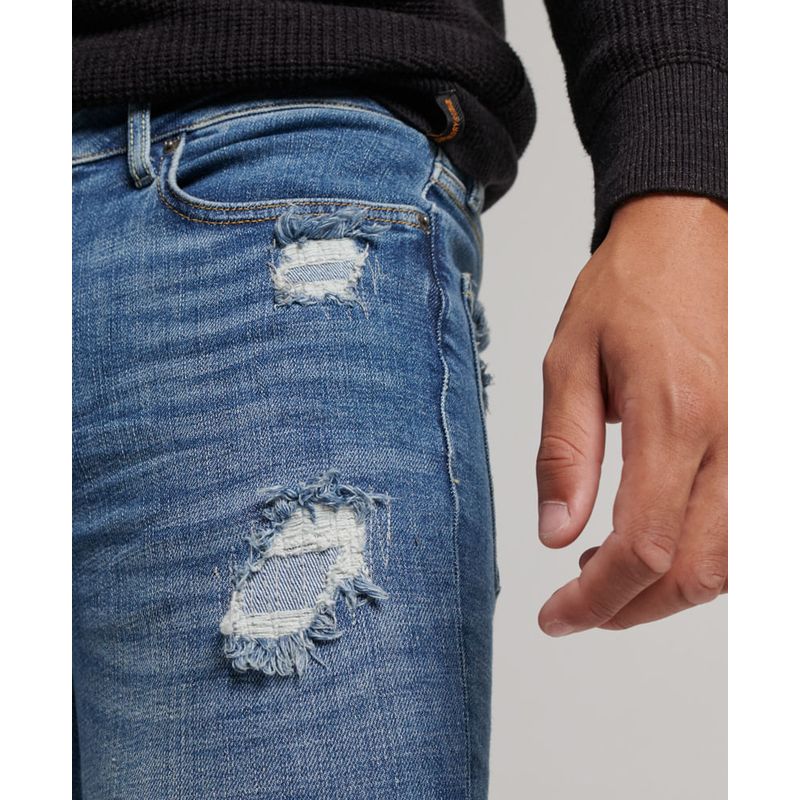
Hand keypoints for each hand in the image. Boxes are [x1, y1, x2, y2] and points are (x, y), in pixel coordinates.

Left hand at [536, 194, 726, 634]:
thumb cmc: (630, 288)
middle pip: (697, 572)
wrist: (695, 233)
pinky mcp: (770, 436)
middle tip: (578, 606)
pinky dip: (705, 557)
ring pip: (733, 561)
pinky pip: (749, 527)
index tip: (556, 616)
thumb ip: (565, 452)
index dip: (596, 600)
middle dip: (631, 609)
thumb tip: (557, 534)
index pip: (643, 548)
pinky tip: (660, 540)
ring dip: (671, 591)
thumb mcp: (570, 360)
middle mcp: (736, 438)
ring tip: (608, 570)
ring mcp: (765, 439)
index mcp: (676, 416)